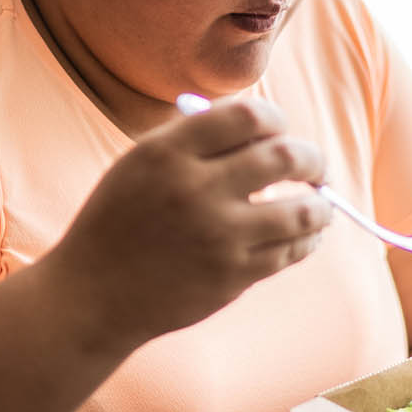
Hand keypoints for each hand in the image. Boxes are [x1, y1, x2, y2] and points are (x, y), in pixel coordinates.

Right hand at [50, 97, 331, 344]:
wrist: (91, 295)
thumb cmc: (120, 221)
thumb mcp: (140, 165)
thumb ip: (195, 139)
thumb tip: (265, 127)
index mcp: (168, 152)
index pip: (249, 116)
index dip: (275, 120)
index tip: (279, 131)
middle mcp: (196, 190)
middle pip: (285, 157)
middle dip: (311, 159)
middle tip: (314, 167)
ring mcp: (218, 237)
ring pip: (302, 211)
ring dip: (320, 205)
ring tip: (320, 204)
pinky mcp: (231, 277)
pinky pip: (289, 252)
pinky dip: (306, 240)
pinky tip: (306, 235)